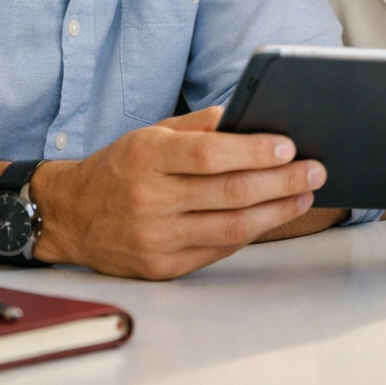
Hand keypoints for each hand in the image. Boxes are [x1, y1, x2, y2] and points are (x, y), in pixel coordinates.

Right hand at [31, 106, 325, 278]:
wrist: (71, 215)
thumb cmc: (119, 168)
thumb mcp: (149, 133)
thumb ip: (198, 126)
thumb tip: (248, 116)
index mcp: (146, 157)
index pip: (209, 155)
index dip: (253, 151)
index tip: (289, 146)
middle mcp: (150, 200)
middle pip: (230, 193)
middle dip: (281, 181)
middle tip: (314, 170)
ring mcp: (156, 239)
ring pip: (231, 227)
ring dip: (277, 211)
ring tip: (304, 195)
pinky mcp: (163, 268)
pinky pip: (219, 248)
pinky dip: (251, 231)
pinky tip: (272, 216)